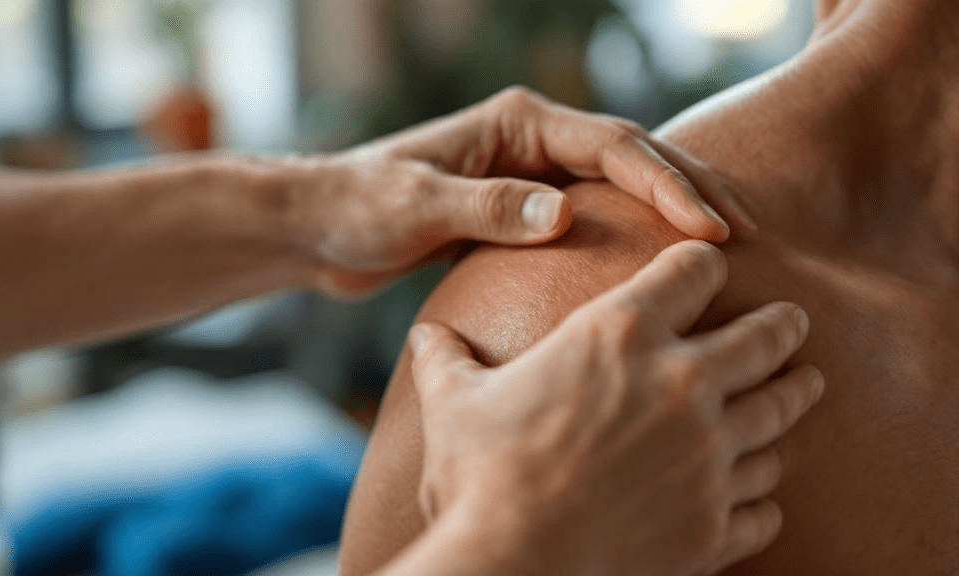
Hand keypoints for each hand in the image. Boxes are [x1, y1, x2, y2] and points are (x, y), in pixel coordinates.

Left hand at [293, 87, 735, 296]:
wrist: (321, 229)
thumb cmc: (358, 208)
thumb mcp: (417, 207)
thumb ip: (486, 208)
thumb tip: (564, 214)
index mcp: (517, 124)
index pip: (611, 146)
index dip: (666, 184)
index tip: (709, 228)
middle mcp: (532, 142)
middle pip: (632, 157)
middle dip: (691, 189)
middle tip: (749, 230)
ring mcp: (531, 174)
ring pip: (621, 188)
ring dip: (672, 211)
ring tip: (727, 244)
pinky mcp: (521, 210)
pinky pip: (596, 218)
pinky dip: (634, 235)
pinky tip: (661, 265)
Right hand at [407, 241, 823, 575]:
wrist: (514, 568)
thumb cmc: (480, 476)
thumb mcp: (453, 405)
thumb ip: (445, 361)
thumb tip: (424, 335)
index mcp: (620, 337)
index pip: (694, 270)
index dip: (702, 262)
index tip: (707, 269)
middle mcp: (682, 385)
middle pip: (765, 338)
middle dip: (785, 326)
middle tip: (795, 323)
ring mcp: (708, 457)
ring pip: (780, 415)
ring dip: (792, 399)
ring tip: (803, 390)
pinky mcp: (717, 523)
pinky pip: (766, 502)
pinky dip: (765, 493)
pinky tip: (758, 492)